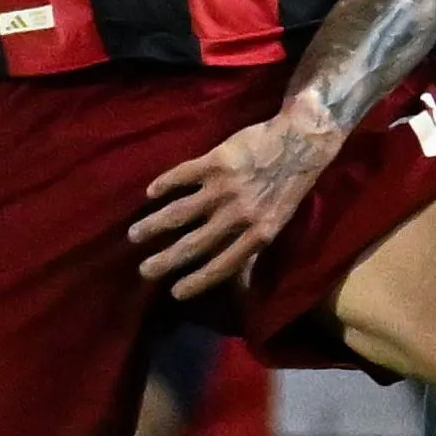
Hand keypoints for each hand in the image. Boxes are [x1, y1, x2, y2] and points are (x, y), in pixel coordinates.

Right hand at [129, 104, 346, 297]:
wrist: (300, 142)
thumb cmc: (288, 187)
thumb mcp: (277, 224)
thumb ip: (254, 252)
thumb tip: (241, 286)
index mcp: (258, 234)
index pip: (222, 266)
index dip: (198, 281)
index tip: (175, 293)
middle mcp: (239, 215)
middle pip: (195, 244)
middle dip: (166, 260)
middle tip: (144, 271)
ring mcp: (225, 188)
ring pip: (181, 212)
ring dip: (155, 225)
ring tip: (134, 235)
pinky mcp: (216, 161)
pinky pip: (182, 176)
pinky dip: (164, 184)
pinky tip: (150, 193)